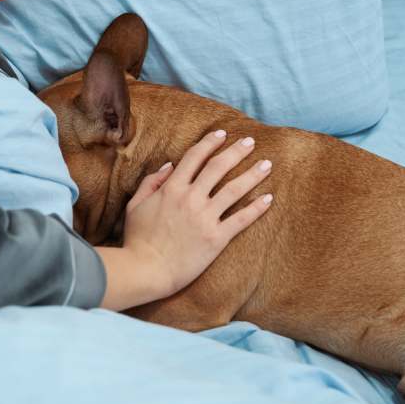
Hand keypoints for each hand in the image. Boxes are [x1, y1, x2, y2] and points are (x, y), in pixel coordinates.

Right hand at [122, 129, 273, 298]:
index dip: (209, 142)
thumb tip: (169, 165)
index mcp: (171, 188)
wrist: (146, 270)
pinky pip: (241, 219)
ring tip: (267, 164)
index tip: (221, 133)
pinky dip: (257, 208)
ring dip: (253, 174)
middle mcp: (191, 198)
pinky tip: (268, 198)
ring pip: (234, 189)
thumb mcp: (136, 205)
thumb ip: (152, 182)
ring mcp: (205, 217)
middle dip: (236, 151)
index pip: (194, 157)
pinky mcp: (216, 238)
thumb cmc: (137, 240)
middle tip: (250, 141)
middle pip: (218, 167)